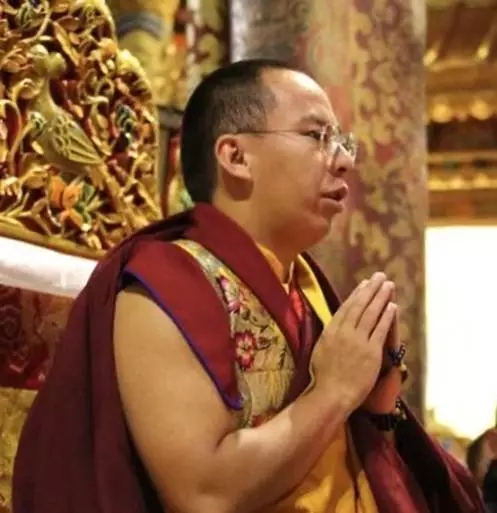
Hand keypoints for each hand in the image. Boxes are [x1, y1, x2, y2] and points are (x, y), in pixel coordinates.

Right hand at [310, 272, 396, 411]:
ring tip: (388, 285)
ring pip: (371, 313)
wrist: (332, 394)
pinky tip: (392, 306)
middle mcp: (344, 332)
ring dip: (380, 297)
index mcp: (330, 331)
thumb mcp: (320, 351)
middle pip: (360, 305)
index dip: (356, 294)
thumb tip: (333, 326)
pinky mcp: (370, 351)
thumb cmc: (323, 377)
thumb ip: (329, 336)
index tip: (364, 284)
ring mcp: (358, 341)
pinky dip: (387, 316)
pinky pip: (380, 329)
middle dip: (370, 289)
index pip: (346, 308)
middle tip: (379, 276)